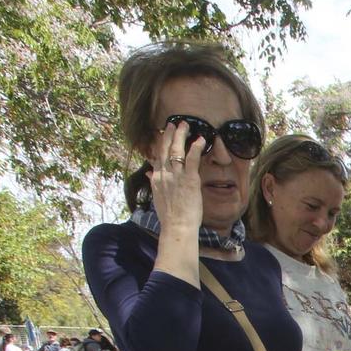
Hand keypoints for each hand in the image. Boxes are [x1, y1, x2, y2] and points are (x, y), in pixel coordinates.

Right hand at [149, 119, 206, 235]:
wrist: (177, 227)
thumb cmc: (170, 217)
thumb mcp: (157, 198)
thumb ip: (154, 183)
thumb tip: (149, 172)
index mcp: (156, 179)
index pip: (156, 157)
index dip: (159, 144)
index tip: (162, 134)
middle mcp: (164, 175)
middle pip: (164, 149)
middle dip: (168, 134)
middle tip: (173, 123)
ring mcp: (176, 176)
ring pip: (176, 150)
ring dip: (180, 135)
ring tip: (184, 125)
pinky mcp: (189, 180)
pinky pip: (192, 159)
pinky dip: (196, 147)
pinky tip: (201, 139)